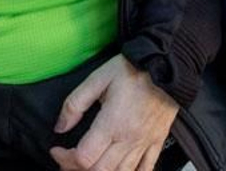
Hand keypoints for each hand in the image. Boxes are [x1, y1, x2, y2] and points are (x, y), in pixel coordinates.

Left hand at [50, 56, 178, 170]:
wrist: (168, 64)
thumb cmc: (134, 70)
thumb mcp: (99, 78)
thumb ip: (75, 103)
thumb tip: (60, 126)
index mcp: (112, 123)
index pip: (84, 157)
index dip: (65, 158)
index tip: (57, 149)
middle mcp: (129, 139)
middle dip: (78, 169)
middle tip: (69, 159)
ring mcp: (144, 143)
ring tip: (90, 165)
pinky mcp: (157, 142)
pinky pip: (146, 169)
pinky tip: (119, 170)